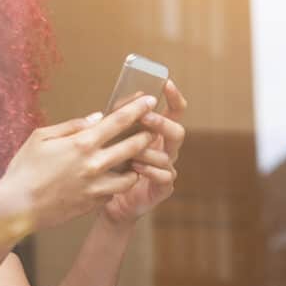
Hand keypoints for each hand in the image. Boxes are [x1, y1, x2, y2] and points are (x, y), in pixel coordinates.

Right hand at [0, 95, 159, 232]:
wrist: (17, 207)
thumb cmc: (24, 169)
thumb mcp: (40, 138)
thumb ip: (71, 126)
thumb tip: (96, 118)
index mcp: (81, 143)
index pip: (118, 121)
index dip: (137, 109)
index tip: (150, 100)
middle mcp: (94, 164)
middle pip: (134, 146)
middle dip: (147, 134)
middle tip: (153, 128)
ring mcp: (96, 186)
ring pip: (131, 174)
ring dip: (137, 164)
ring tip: (135, 158)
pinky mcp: (94, 203)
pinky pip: (115, 191)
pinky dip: (118, 183)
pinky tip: (113, 178)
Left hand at [102, 80, 186, 224]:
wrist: (108, 202)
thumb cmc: (110, 168)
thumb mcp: (112, 141)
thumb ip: (118, 124)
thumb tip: (116, 106)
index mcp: (157, 134)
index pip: (174, 112)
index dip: (174, 97)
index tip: (166, 83)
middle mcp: (166, 150)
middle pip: (177, 131)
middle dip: (161, 123)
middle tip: (144, 117)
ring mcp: (167, 169)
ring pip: (168, 155)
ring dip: (148, 150)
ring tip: (130, 151)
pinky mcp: (163, 187)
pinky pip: (164, 175)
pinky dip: (150, 170)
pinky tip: (135, 167)